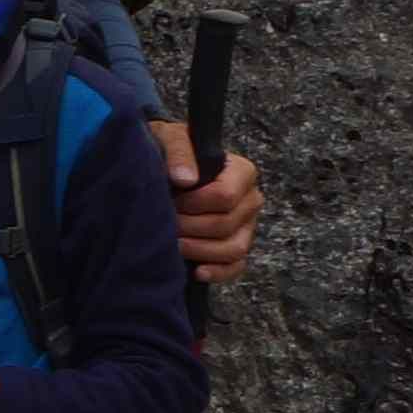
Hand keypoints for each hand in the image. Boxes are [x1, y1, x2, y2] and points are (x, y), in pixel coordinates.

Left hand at [158, 129, 260, 285]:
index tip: (172, 200)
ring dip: (198, 250)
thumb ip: (178, 151)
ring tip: (172, 243)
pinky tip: (196, 271)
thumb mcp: (169, 139)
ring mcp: (247, 226)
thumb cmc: (168, 152)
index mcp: (242, 172)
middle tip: (164, 223)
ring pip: (233, 249)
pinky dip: (217, 272)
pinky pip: (235, 267)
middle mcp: (250, 200)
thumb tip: (186, 179)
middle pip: (225, 224)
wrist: (162, 170)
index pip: (225, 196)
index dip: (194, 203)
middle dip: (189, 227)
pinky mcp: (237, 247)